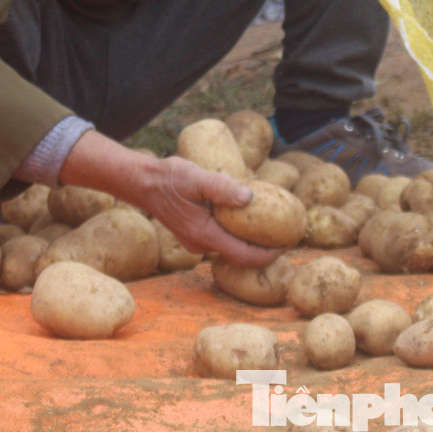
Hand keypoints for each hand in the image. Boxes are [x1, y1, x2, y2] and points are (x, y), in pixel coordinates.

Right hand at [58, 131, 281, 267]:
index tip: (287, 245)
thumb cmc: (170, 178)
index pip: (243, 256)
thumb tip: (249, 197)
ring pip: (231, 247)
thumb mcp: (197, 177)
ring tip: (274, 225)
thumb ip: (222, 188)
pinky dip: (238, 232)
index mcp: (204, 234)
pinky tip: (249, 217)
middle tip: (288, 235)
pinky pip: (222, 239)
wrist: (143, 182)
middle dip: (265, 249)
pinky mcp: (195, 233)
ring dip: (252, 240)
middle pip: (240, 255)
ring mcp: (196, 241)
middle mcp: (201, 244)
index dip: (268, 255)